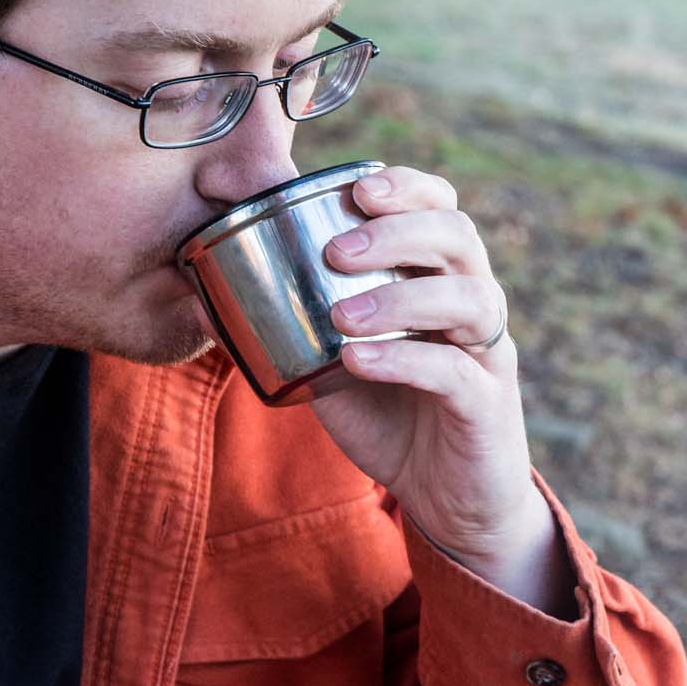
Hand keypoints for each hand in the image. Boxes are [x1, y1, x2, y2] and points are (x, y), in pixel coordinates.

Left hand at [310, 165, 569, 600]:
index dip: (407, 186)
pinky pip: (455, 371)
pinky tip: (358, 361)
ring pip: (468, 297)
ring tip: (339, 315)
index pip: (440, 208)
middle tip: (337, 249)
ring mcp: (486, 353)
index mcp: (439, 278)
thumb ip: (290, 324)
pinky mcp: (486, 405)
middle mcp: (472, 303)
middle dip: (398, 230)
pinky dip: (403, 359)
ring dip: (399, 296)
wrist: (446, 499)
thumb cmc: (388, 416)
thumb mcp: (331, 361)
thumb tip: (199, 290)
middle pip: (459, 237)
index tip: (358, 186)